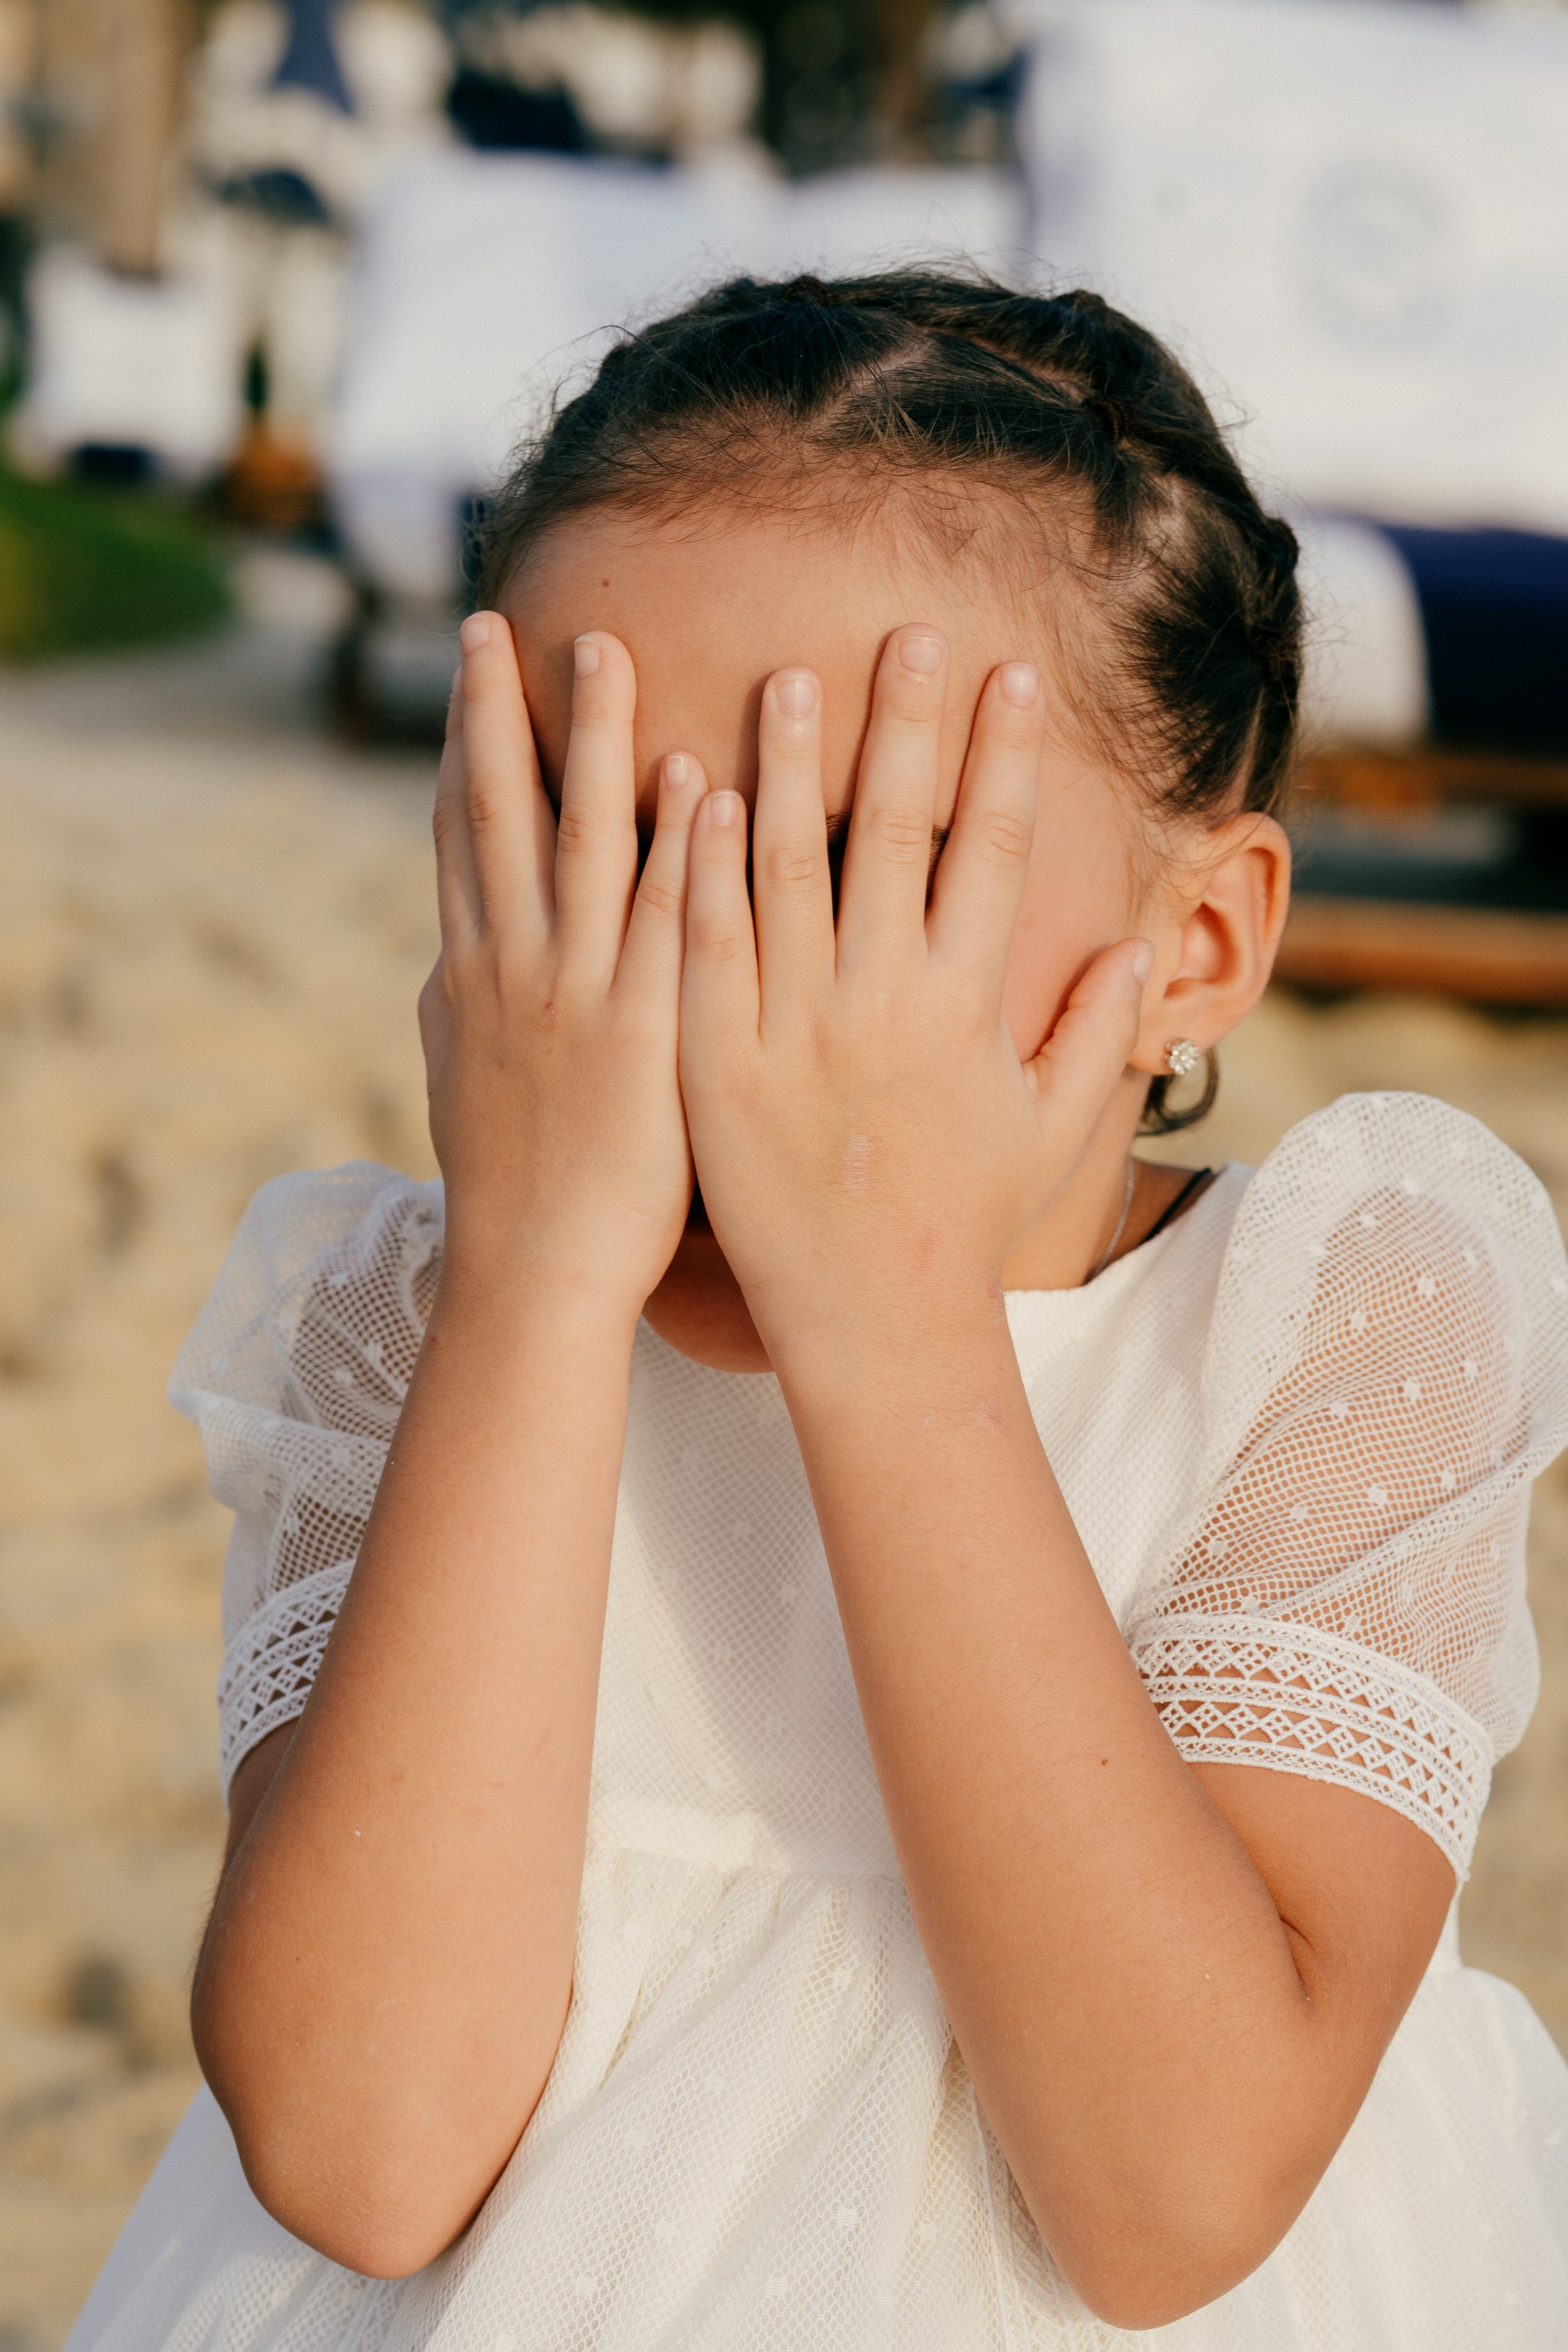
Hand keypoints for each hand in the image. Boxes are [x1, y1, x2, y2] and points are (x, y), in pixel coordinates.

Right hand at [420, 618, 701, 1308]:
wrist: (534, 1275)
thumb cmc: (509, 1190)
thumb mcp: (460, 1082)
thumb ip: (457, 1008)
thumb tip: (444, 960)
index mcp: (470, 976)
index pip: (463, 839)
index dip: (463, 746)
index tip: (471, 668)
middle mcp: (513, 968)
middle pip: (503, 815)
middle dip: (500, 712)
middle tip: (501, 621)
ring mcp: (577, 994)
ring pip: (584, 842)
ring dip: (594, 743)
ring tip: (607, 652)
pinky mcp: (646, 1030)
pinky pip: (668, 918)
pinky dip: (678, 845)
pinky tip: (699, 777)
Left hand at [676, 626, 1148, 1356]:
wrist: (873, 1319)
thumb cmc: (967, 1223)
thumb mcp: (1050, 1128)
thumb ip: (1094, 1031)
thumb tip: (1143, 944)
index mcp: (967, 1001)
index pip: (993, 848)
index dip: (1003, 756)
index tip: (1008, 673)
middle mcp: (885, 997)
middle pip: (895, 830)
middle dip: (907, 724)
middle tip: (910, 631)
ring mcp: (795, 1024)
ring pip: (789, 865)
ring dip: (793, 763)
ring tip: (792, 674)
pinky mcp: (717, 1058)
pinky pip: (706, 940)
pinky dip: (702, 861)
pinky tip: (697, 786)